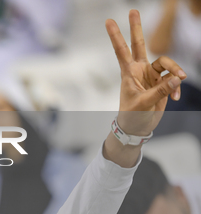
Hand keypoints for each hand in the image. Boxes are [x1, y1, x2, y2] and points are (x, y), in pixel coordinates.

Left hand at [107, 10, 185, 134]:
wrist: (137, 128)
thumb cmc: (133, 116)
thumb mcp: (144, 105)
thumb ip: (160, 91)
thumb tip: (176, 78)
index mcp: (129, 73)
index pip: (121, 51)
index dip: (116, 36)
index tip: (108, 21)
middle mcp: (139, 70)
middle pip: (139, 44)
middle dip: (136, 27)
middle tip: (133, 10)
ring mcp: (151, 75)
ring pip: (167, 63)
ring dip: (175, 71)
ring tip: (179, 83)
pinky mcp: (161, 83)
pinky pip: (173, 79)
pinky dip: (175, 87)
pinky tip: (174, 97)